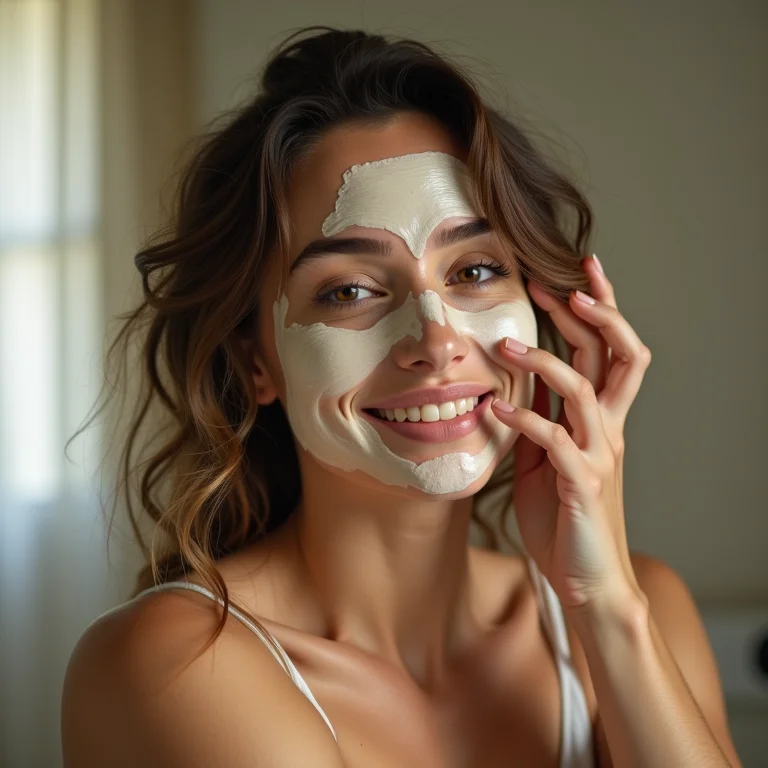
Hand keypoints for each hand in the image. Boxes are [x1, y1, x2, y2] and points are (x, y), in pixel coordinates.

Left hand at [491, 255, 651, 621]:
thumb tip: (518, 382)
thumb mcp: (548, 456)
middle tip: (553, 283)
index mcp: (602, 418)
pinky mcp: (583, 483)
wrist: (586, 578)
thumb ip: (542, 418)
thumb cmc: (564, 516)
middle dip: (592, 313)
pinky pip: (556, 441)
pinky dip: (525, 419)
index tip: (568, 274)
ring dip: (545, 361)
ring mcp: (600, 454)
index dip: (596, 309)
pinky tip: (495, 407)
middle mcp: (610, 428)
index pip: (608, 350)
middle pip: (619, 355)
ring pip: (586, 390)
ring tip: (505, 346)